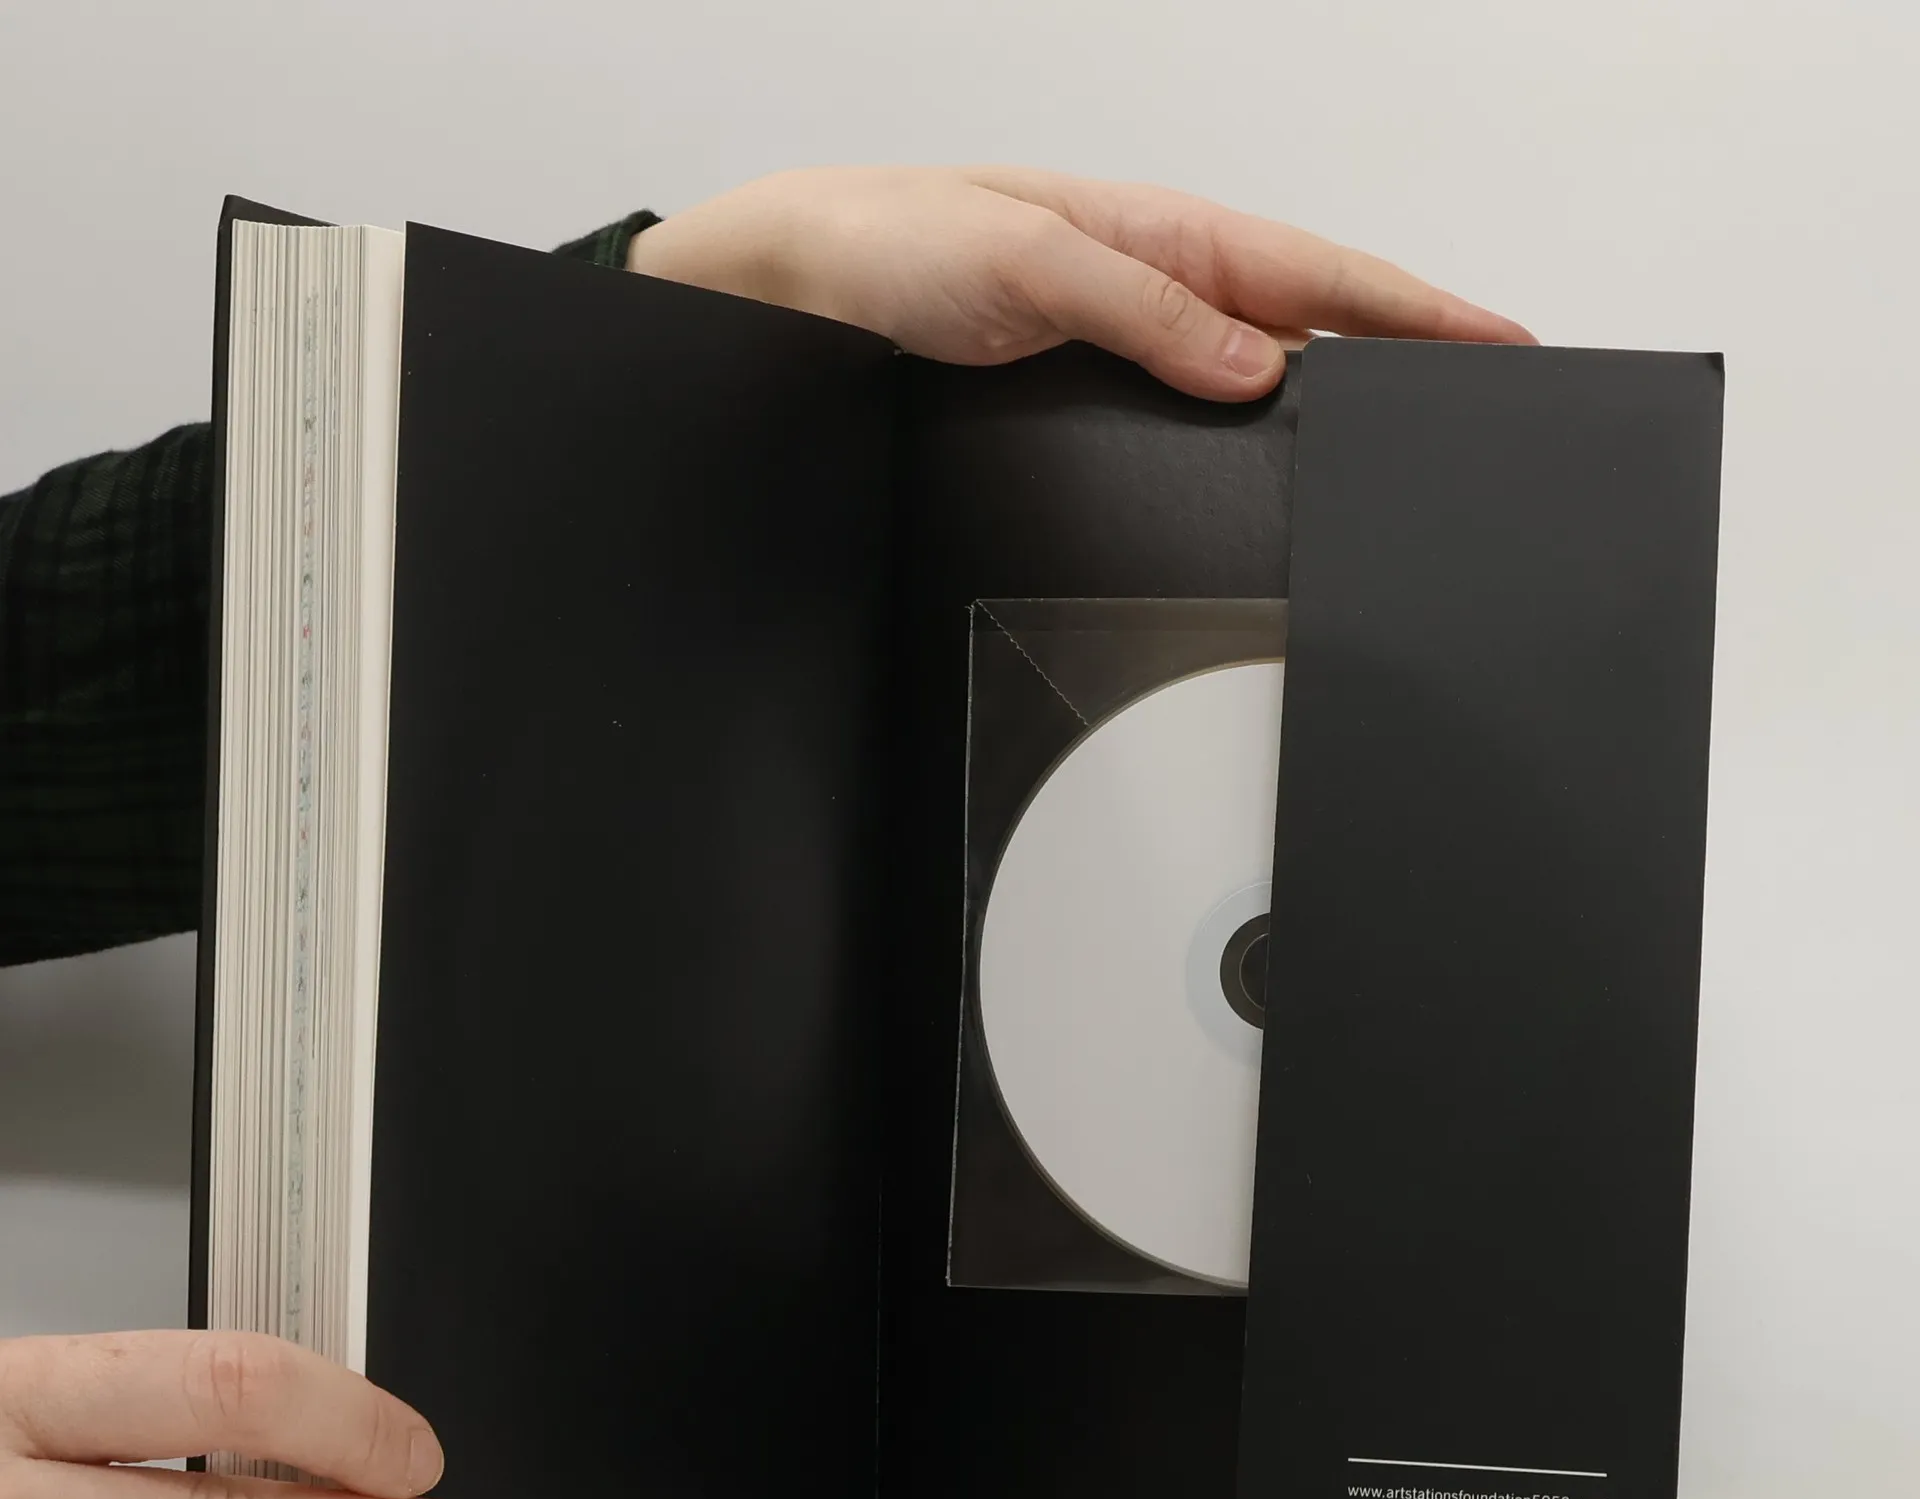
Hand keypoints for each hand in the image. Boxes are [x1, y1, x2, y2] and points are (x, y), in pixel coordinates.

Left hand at [626, 165, 1534, 400]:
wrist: (802, 286)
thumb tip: (1256, 370)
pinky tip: (1278, 458)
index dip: (1419, 312)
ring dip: (1332, 403)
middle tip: (1482, 406)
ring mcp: (1135, 336)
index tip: (1500, 344)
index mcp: (1167, 231)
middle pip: (1314, 326)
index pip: (1323, 275)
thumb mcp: (1030, 264)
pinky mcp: (1097, 383)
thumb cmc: (896, 241)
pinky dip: (1252, 433)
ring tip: (1403, 446)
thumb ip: (1147, 316)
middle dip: (1402, 358)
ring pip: (1263, 374)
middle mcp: (1162, 282)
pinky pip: (1201, 410)